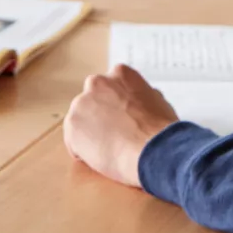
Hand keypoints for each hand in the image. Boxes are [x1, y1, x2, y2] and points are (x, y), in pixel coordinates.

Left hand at [63, 65, 178, 187]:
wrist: (151, 149)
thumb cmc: (160, 129)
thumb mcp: (158, 101)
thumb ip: (141, 96)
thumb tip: (139, 102)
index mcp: (120, 74)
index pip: (110, 89)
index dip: (115, 107)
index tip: (121, 120)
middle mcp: (97, 83)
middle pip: (92, 102)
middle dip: (99, 117)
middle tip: (114, 136)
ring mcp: (81, 103)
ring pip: (81, 121)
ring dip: (90, 134)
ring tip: (110, 150)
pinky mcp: (72, 126)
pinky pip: (74, 142)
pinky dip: (83, 152)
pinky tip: (102, 158)